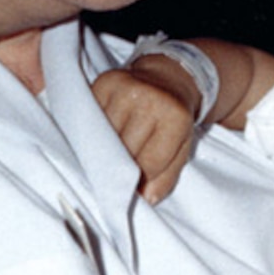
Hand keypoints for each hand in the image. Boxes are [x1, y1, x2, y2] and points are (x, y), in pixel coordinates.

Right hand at [91, 62, 200, 202]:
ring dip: (101, 150)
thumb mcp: (182, 147)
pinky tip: (94, 139)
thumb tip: (144, 198)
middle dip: (118, 168)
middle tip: (112, 180)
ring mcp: (125, 88)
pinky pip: (91, 114)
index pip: (148, 162)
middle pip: (123, 148)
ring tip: (102, 161)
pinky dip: (91, 130)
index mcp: (175, 117)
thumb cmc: (175, 118)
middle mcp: (150, 99)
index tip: (129, 190)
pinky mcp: (106, 81)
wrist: (170, 76)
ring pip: (103, 133)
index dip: (137, 182)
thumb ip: (167, 177)